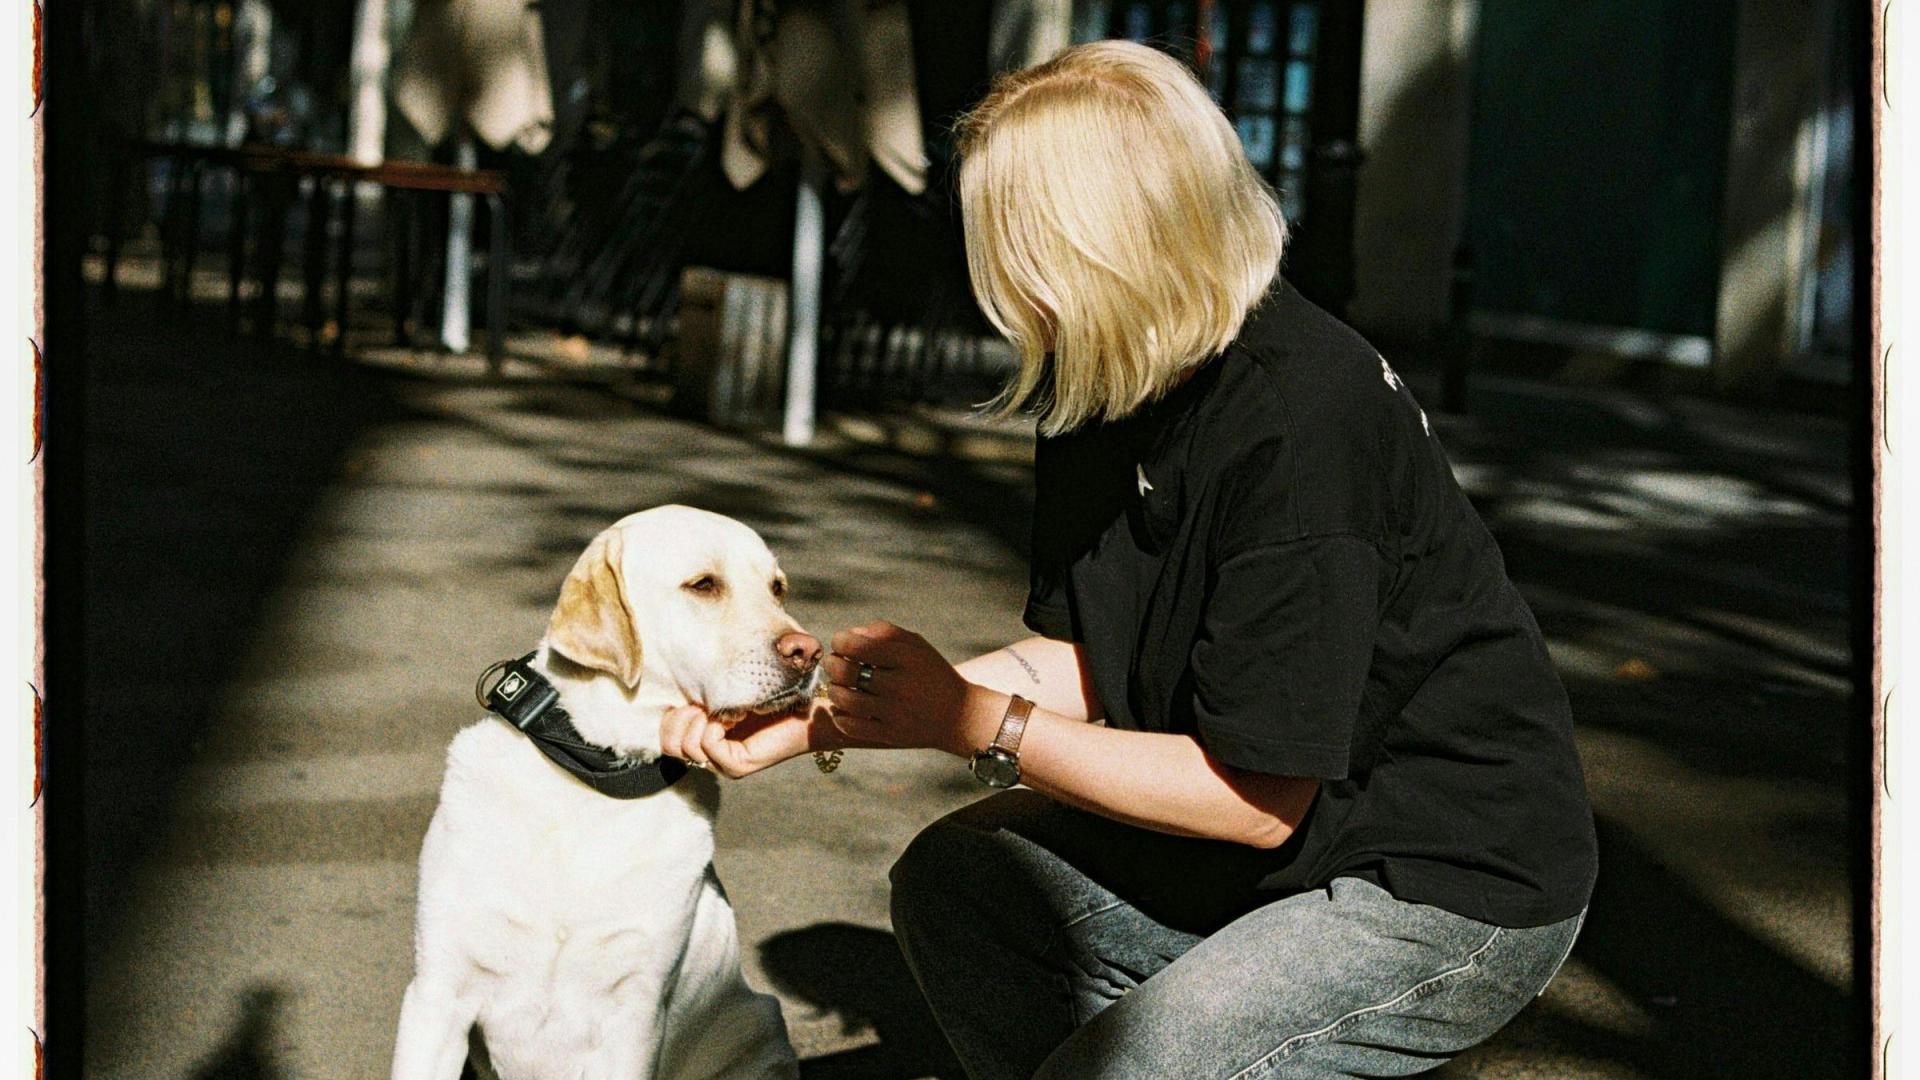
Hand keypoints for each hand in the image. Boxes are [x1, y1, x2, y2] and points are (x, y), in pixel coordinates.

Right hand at [657, 701, 833, 778]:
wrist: (809, 713)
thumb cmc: (773, 700)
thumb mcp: (729, 697)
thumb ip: (705, 700)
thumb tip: (678, 699)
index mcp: (706, 742)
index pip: (666, 740)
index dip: (672, 718)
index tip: (697, 702)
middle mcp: (712, 758)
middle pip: (670, 747)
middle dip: (680, 720)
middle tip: (706, 707)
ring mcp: (724, 765)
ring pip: (687, 748)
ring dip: (699, 721)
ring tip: (724, 712)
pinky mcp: (739, 766)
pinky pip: (708, 747)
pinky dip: (714, 727)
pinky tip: (735, 717)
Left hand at [823, 621, 1003, 757]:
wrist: (959, 716)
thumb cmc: (931, 673)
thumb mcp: (917, 646)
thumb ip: (885, 632)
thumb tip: (851, 634)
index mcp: (908, 659)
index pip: (859, 646)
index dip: (840, 641)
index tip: (841, 643)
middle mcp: (902, 686)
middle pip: (847, 672)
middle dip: (832, 665)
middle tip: (834, 664)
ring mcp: (896, 713)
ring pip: (845, 700)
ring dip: (834, 690)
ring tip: (837, 686)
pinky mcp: (891, 735)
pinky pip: (851, 726)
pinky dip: (840, 716)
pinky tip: (843, 709)